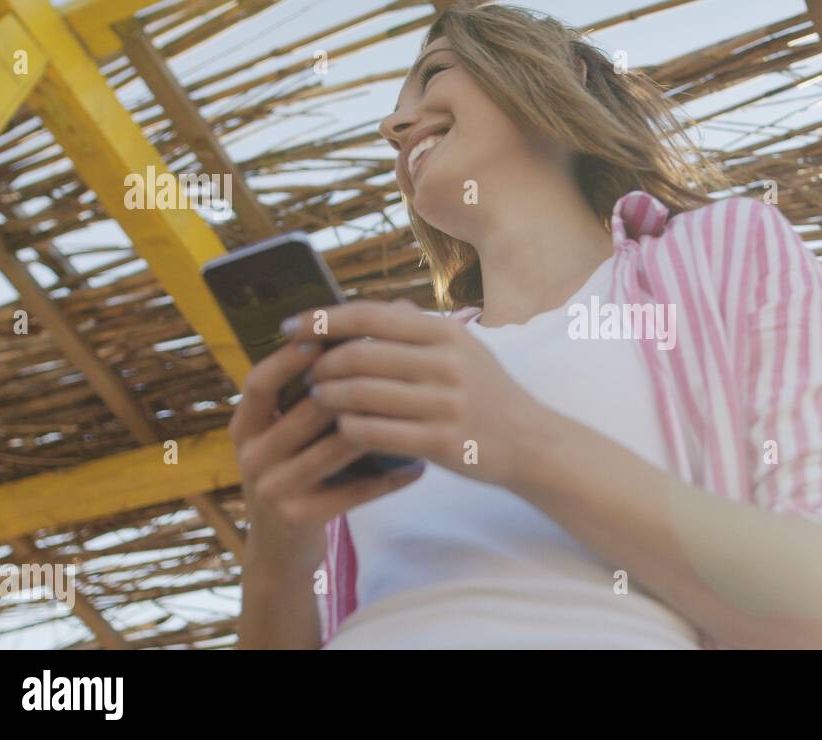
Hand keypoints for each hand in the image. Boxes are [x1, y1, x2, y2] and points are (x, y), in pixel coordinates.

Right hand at [228, 338, 424, 574]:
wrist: (283, 549)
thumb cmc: (298, 474)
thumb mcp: (288, 436)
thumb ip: (306, 396)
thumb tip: (350, 337)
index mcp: (246, 427)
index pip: (259, 383)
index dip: (288, 359)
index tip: (324, 337)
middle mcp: (252, 456)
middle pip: (306, 411)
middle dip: (352, 387)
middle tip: (397, 369)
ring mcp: (273, 489)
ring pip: (334, 447)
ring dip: (380, 428)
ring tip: (418, 411)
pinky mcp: (300, 517)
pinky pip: (355, 490)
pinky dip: (389, 478)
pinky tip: (418, 468)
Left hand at [284, 299, 552, 489]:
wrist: (531, 442)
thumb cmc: (488, 394)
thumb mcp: (463, 349)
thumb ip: (416, 327)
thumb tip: (366, 309)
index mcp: (446, 333)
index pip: (370, 316)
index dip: (322, 319)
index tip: (290, 327)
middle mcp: (446, 364)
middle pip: (357, 356)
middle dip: (319, 365)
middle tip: (304, 373)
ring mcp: (444, 405)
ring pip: (359, 395)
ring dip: (326, 397)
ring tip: (317, 400)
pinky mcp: (439, 442)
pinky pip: (372, 432)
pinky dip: (346, 428)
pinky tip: (340, 429)